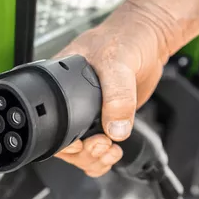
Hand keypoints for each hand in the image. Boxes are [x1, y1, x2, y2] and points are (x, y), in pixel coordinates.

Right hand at [54, 7, 168, 176]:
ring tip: (111, 150)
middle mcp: (70, 103)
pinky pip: (98, 148)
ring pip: (81, 152)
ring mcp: (88, 114)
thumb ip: (117, 96)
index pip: (50, 124)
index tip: (81, 143)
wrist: (148, 40)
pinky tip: (114, 151)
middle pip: (64, 146)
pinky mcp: (106, 120)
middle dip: (83, 154)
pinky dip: (104, 158)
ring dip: (94, 159)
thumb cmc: (124, 39)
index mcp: (59, 86)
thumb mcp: (117, 63)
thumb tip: (116, 128)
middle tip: (102, 144)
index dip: (63, 142)